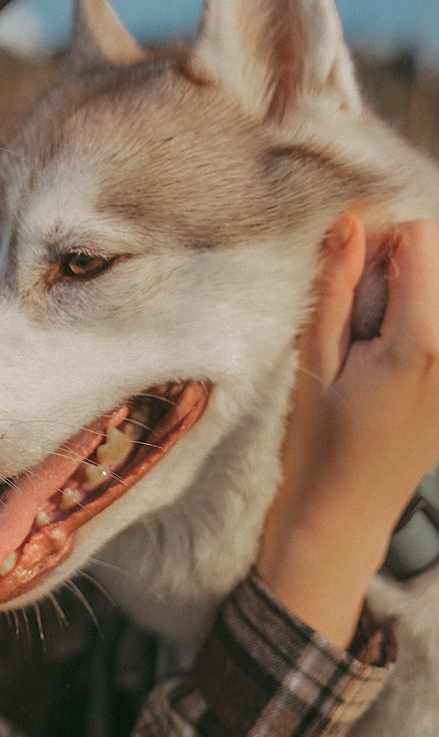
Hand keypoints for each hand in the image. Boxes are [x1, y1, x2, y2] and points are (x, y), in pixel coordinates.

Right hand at [257, 213, 438, 646]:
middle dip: (402, 273)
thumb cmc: (318, 443)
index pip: (422, 238)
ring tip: (380, 347)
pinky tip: (396, 367)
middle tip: (363, 322)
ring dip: (414, 302)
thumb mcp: (314, 359)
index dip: (381, 247)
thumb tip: (350, 223)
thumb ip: (336, 287)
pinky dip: (422, 331)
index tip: (353, 284)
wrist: (344, 513)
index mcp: (421, 340)